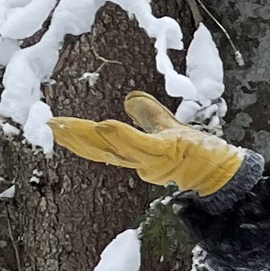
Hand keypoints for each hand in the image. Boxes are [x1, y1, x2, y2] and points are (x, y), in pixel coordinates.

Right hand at [47, 91, 245, 195]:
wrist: (221, 171)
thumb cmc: (195, 151)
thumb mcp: (166, 127)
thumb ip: (147, 114)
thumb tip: (129, 99)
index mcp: (135, 154)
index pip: (99, 146)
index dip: (76, 137)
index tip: (51, 126)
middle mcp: (139, 161)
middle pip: (99, 150)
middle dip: (72, 138)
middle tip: (47, 127)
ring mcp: (152, 159)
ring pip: (114, 148)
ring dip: (88, 137)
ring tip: (65, 126)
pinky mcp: (168, 153)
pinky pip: (141, 145)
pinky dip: (122, 136)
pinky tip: (104, 125)